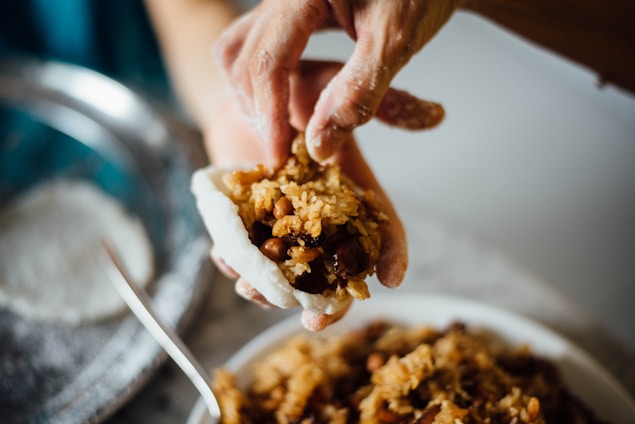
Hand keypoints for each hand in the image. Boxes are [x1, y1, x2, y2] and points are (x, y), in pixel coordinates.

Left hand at [204, 60, 420, 329]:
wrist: (244, 88)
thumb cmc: (294, 84)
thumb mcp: (335, 87)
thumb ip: (375, 105)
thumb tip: (437, 116)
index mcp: (350, 190)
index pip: (381, 227)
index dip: (392, 253)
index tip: (392, 280)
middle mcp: (321, 214)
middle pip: (334, 268)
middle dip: (327, 300)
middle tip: (314, 321)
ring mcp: (284, 220)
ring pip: (286, 270)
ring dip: (271, 288)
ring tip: (253, 290)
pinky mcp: (249, 219)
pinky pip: (244, 250)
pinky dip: (234, 260)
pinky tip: (226, 261)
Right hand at [214, 0, 453, 167]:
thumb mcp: (394, 42)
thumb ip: (357, 92)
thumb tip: (319, 147)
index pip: (269, 62)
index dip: (271, 116)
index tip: (278, 158)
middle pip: (245, 61)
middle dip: (262, 112)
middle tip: (285, 152)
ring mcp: (279, 1)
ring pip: (237, 54)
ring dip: (252, 98)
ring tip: (278, 130)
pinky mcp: (283, 11)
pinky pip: (246, 43)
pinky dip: (253, 78)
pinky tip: (274, 100)